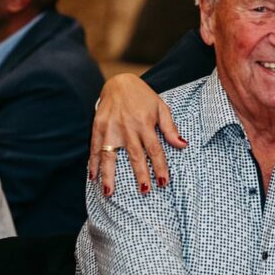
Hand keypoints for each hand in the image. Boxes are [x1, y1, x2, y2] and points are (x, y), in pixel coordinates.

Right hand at [88, 73, 185, 195]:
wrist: (119, 82)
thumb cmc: (143, 97)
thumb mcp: (161, 108)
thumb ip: (170, 128)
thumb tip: (182, 145)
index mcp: (145, 123)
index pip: (154, 150)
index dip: (160, 167)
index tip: (163, 182)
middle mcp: (127, 127)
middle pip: (135, 155)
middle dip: (140, 174)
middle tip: (144, 191)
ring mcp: (111, 128)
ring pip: (110, 155)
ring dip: (109, 175)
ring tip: (109, 192)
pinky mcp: (97, 127)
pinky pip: (94, 148)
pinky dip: (92, 163)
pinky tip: (92, 177)